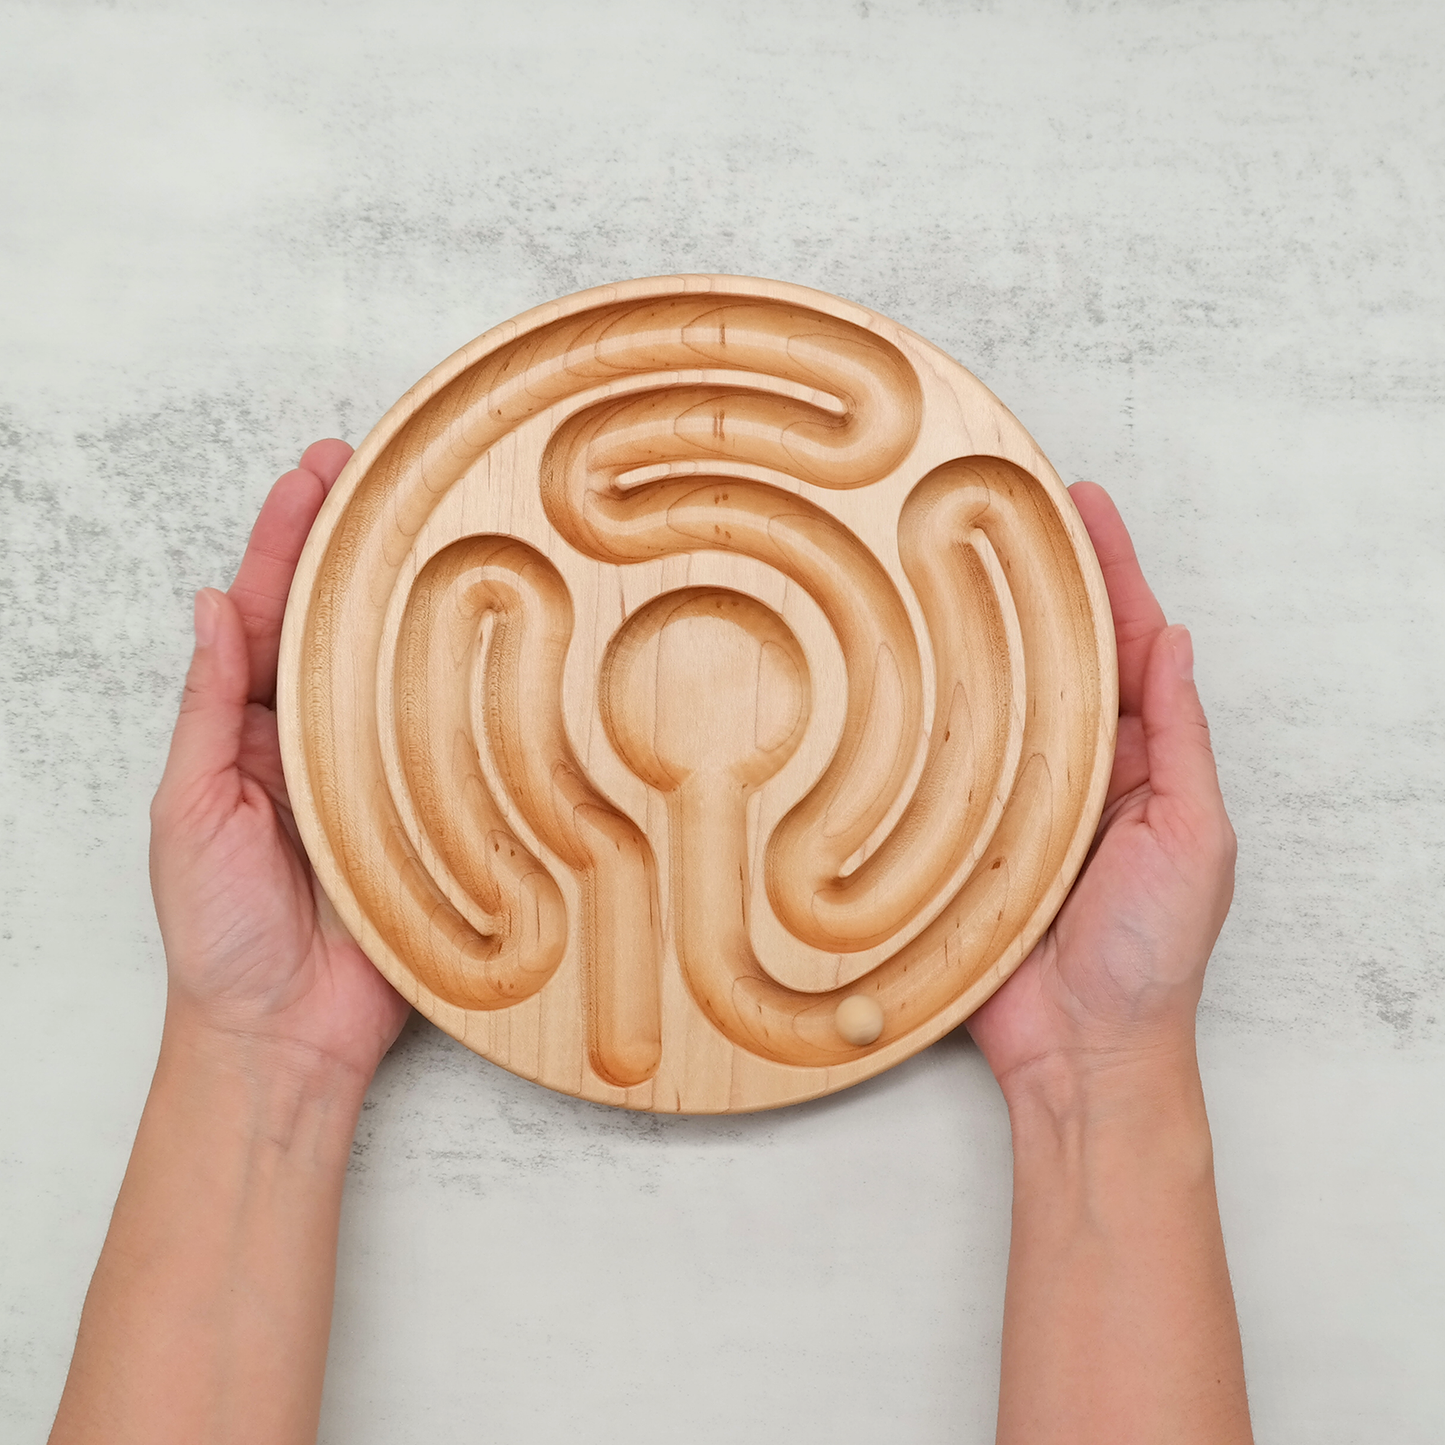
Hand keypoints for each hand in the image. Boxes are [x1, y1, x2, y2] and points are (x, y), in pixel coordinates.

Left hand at [149, 439, 408, 1083]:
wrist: (284, 1035)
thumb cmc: (219, 934)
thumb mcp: (187, 811)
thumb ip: (208, 710)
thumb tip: (207, 607)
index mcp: (251, 730)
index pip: (269, 613)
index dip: (287, 539)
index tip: (316, 472)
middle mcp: (320, 739)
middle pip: (341, 624)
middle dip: (359, 545)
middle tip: (385, 469)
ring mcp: (384, 772)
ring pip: (404, 671)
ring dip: (418, 600)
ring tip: (445, 526)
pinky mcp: (437, 814)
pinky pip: (456, 742)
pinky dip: (471, 691)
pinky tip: (497, 644)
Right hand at [967, 481, 1236, 1097]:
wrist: (1082, 1050)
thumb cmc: (1151, 955)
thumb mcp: (1196, 835)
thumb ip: (1182, 740)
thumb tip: (1176, 642)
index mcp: (1140, 761)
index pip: (1122, 645)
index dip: (1106, 572)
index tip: (1079, 504)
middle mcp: (1071, 769)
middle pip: (1047, 659)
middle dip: (1025, 584)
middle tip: (992, 510)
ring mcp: (1009, 799)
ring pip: (986, 702)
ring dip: (966, 639)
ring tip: (934, 566)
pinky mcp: (955, 835)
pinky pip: (935, 766)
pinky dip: (918, 718)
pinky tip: (894, 674)